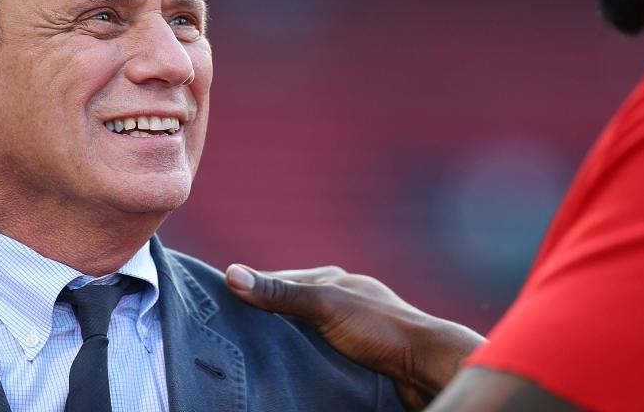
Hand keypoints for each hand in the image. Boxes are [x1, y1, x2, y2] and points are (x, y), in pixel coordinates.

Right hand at [226, 264, 485, 409]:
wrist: (425, 365)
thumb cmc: (380, 329)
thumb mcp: (325, 306)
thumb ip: (280, 293)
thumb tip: (231, 274)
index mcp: (332, 281)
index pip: (278, 281)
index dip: (249, 292)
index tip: (217, 307)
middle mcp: (339, 301)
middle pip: (289, 309)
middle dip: (263, 322)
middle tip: (230, 339)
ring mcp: (349, 328)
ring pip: (302, 334)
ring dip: (282, 344)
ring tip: (253, 358)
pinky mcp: (356, 355)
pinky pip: (317, 354)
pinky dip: (300, 360)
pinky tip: (287, 370)